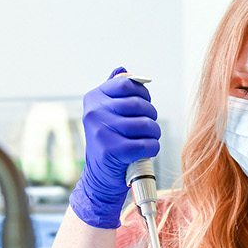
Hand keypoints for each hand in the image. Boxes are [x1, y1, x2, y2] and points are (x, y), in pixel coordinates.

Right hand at [68, 67, 159, 228]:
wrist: (99, 177)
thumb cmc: (109, 142)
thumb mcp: (106, 114)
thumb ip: (114, 91)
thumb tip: (123, 70)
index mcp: (93, 98)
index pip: (126, 84)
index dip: (142, 93)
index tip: (144, 103)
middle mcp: (94, 112)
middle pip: (139, 105)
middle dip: (151, 116)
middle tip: (149, 125)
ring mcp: (102, 131)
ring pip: (146, 125)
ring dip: (154, 134)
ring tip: (147, 139)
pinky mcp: (112, 150)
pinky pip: (147, 144)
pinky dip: (152, 148)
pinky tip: (145, 151)